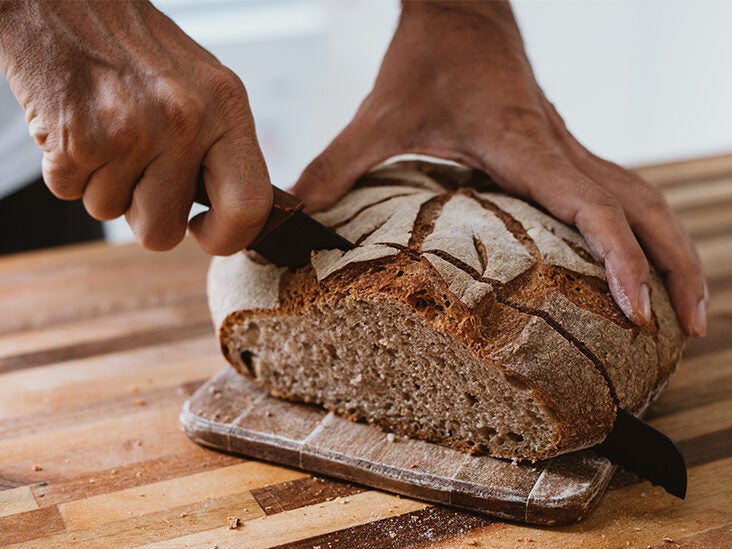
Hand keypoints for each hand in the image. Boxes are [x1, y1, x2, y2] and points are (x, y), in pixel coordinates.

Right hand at [0, 0, 271, 253]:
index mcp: (227, 108)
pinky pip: (70, 192)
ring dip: (103, 184)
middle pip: (164, 230)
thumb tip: (232, 215)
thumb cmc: (137, 47)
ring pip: (111, 212)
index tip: (205, 231)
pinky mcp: (78, 138)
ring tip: (106, 133)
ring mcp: (130, 131)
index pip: (249, 207)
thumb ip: (221, 150)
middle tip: (138, 174)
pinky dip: (68, 169)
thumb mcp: (204, 88)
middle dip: (145, 215)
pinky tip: (77, 125)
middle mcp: (184, 121)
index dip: (227, 237)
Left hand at [292, 0, 706, 336]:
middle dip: (675, 266)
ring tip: (689, 306)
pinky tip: (644, 259)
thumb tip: (296, 212)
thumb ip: (339, 164)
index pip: (591, 206)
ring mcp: (569, 146)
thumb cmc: (428, 60)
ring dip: (673, 248)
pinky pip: (620, 189)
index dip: (619, 258)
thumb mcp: (380, 115)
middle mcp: (559, 148)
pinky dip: (642, 229)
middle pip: (643, 208)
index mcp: (523, 146)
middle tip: (690, 326)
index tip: (636, 310)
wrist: (461, 9)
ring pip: (645, 197)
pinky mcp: (564, 146)